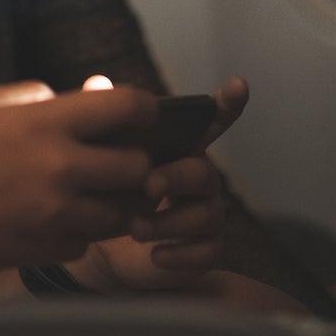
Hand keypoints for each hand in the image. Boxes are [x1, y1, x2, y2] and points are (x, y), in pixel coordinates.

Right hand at [0, 81, 156, 269]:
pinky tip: (56, 217)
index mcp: (45, 121)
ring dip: (114, 203)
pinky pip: (87, 242)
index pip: (128, 106)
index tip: (139, 115)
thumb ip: (42, 95)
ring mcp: (53, 213)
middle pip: (140, 166)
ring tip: (91, 192)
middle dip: (134, 162)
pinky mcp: (44, 249)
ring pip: (123, 213)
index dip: (145, 109)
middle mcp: (58, 167)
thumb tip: (92, 91)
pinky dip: (80, 232)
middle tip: (117, 160)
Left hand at [66, 77, 248, 292]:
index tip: (238, 84)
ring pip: (207, 214)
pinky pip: (207, 252)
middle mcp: (200, 179)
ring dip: (170, 221)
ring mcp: (205, 214)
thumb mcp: (101, 153)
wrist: (97, 239)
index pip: (211, 123)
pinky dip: (181, 255)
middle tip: (148, 185)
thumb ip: (101, 117)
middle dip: (178, 177)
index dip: (228, 104)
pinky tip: (155, 255)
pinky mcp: (203, 249)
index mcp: (181, 148)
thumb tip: (96, 80)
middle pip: (203, 172)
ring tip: (135, 227)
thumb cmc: (107, 185)